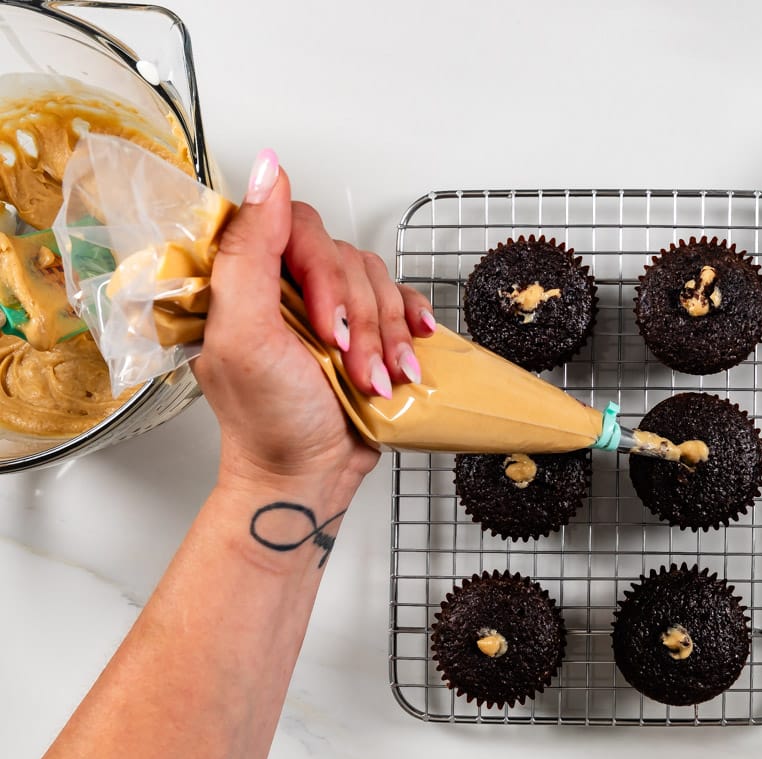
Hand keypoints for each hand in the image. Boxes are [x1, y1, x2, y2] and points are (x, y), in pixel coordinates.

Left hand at [193, 149, 435, 488]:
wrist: (308, 476)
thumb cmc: (267, 420)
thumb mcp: (244, 335)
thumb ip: (249, 250)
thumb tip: (268, 172)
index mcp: (244, 279)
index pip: (290, 225)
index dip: (318, 269)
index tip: (321, 321)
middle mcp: (286, 285)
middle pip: (343, 255)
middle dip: (357, 316)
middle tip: (345, 358)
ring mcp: (329, 307)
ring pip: (377, 280)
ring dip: (384, 334)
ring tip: (374, 378)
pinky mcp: (366, 328)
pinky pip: (403, 299)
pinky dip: (410, 327)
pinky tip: (409, 353)